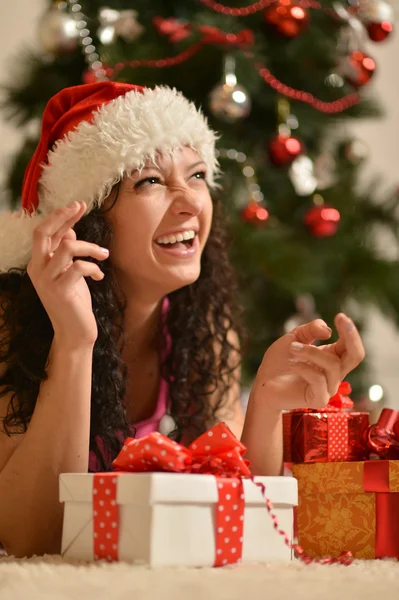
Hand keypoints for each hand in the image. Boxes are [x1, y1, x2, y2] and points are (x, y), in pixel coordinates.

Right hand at [27, 201, 108, 348]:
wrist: (74, 333)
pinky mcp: (60, 291)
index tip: (78, 205)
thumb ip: (65, 253)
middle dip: (63, 216)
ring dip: (91, 247)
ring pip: (67, 247)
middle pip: (43, 233)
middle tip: (80, 206)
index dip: (62, 217)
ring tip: (104, 254)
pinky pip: (78, 267)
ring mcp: (46, 281)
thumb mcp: (69, 273)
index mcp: (37, 263)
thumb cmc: (74, 302)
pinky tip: (100, 276)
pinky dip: (93, 267)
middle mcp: (37, 269)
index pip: (45, 233)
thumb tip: (69, 231)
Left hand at [252, 313, 364, 409]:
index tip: (340, 316)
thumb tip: (328, 331)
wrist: (263, 383)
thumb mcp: (293, 338)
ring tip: (292, 348)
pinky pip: (318, 380)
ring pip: (332, 365)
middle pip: (356, 356)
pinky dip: (304, 368)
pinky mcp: (319, 399)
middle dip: (351, 337)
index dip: (349, 330)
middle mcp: (334, 372)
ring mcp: (328, 387)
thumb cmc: (279, 362)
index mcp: (332, 356)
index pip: (350, 344)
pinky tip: (292, 365)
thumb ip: (310, 330)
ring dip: (310, 352)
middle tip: (341, 319)